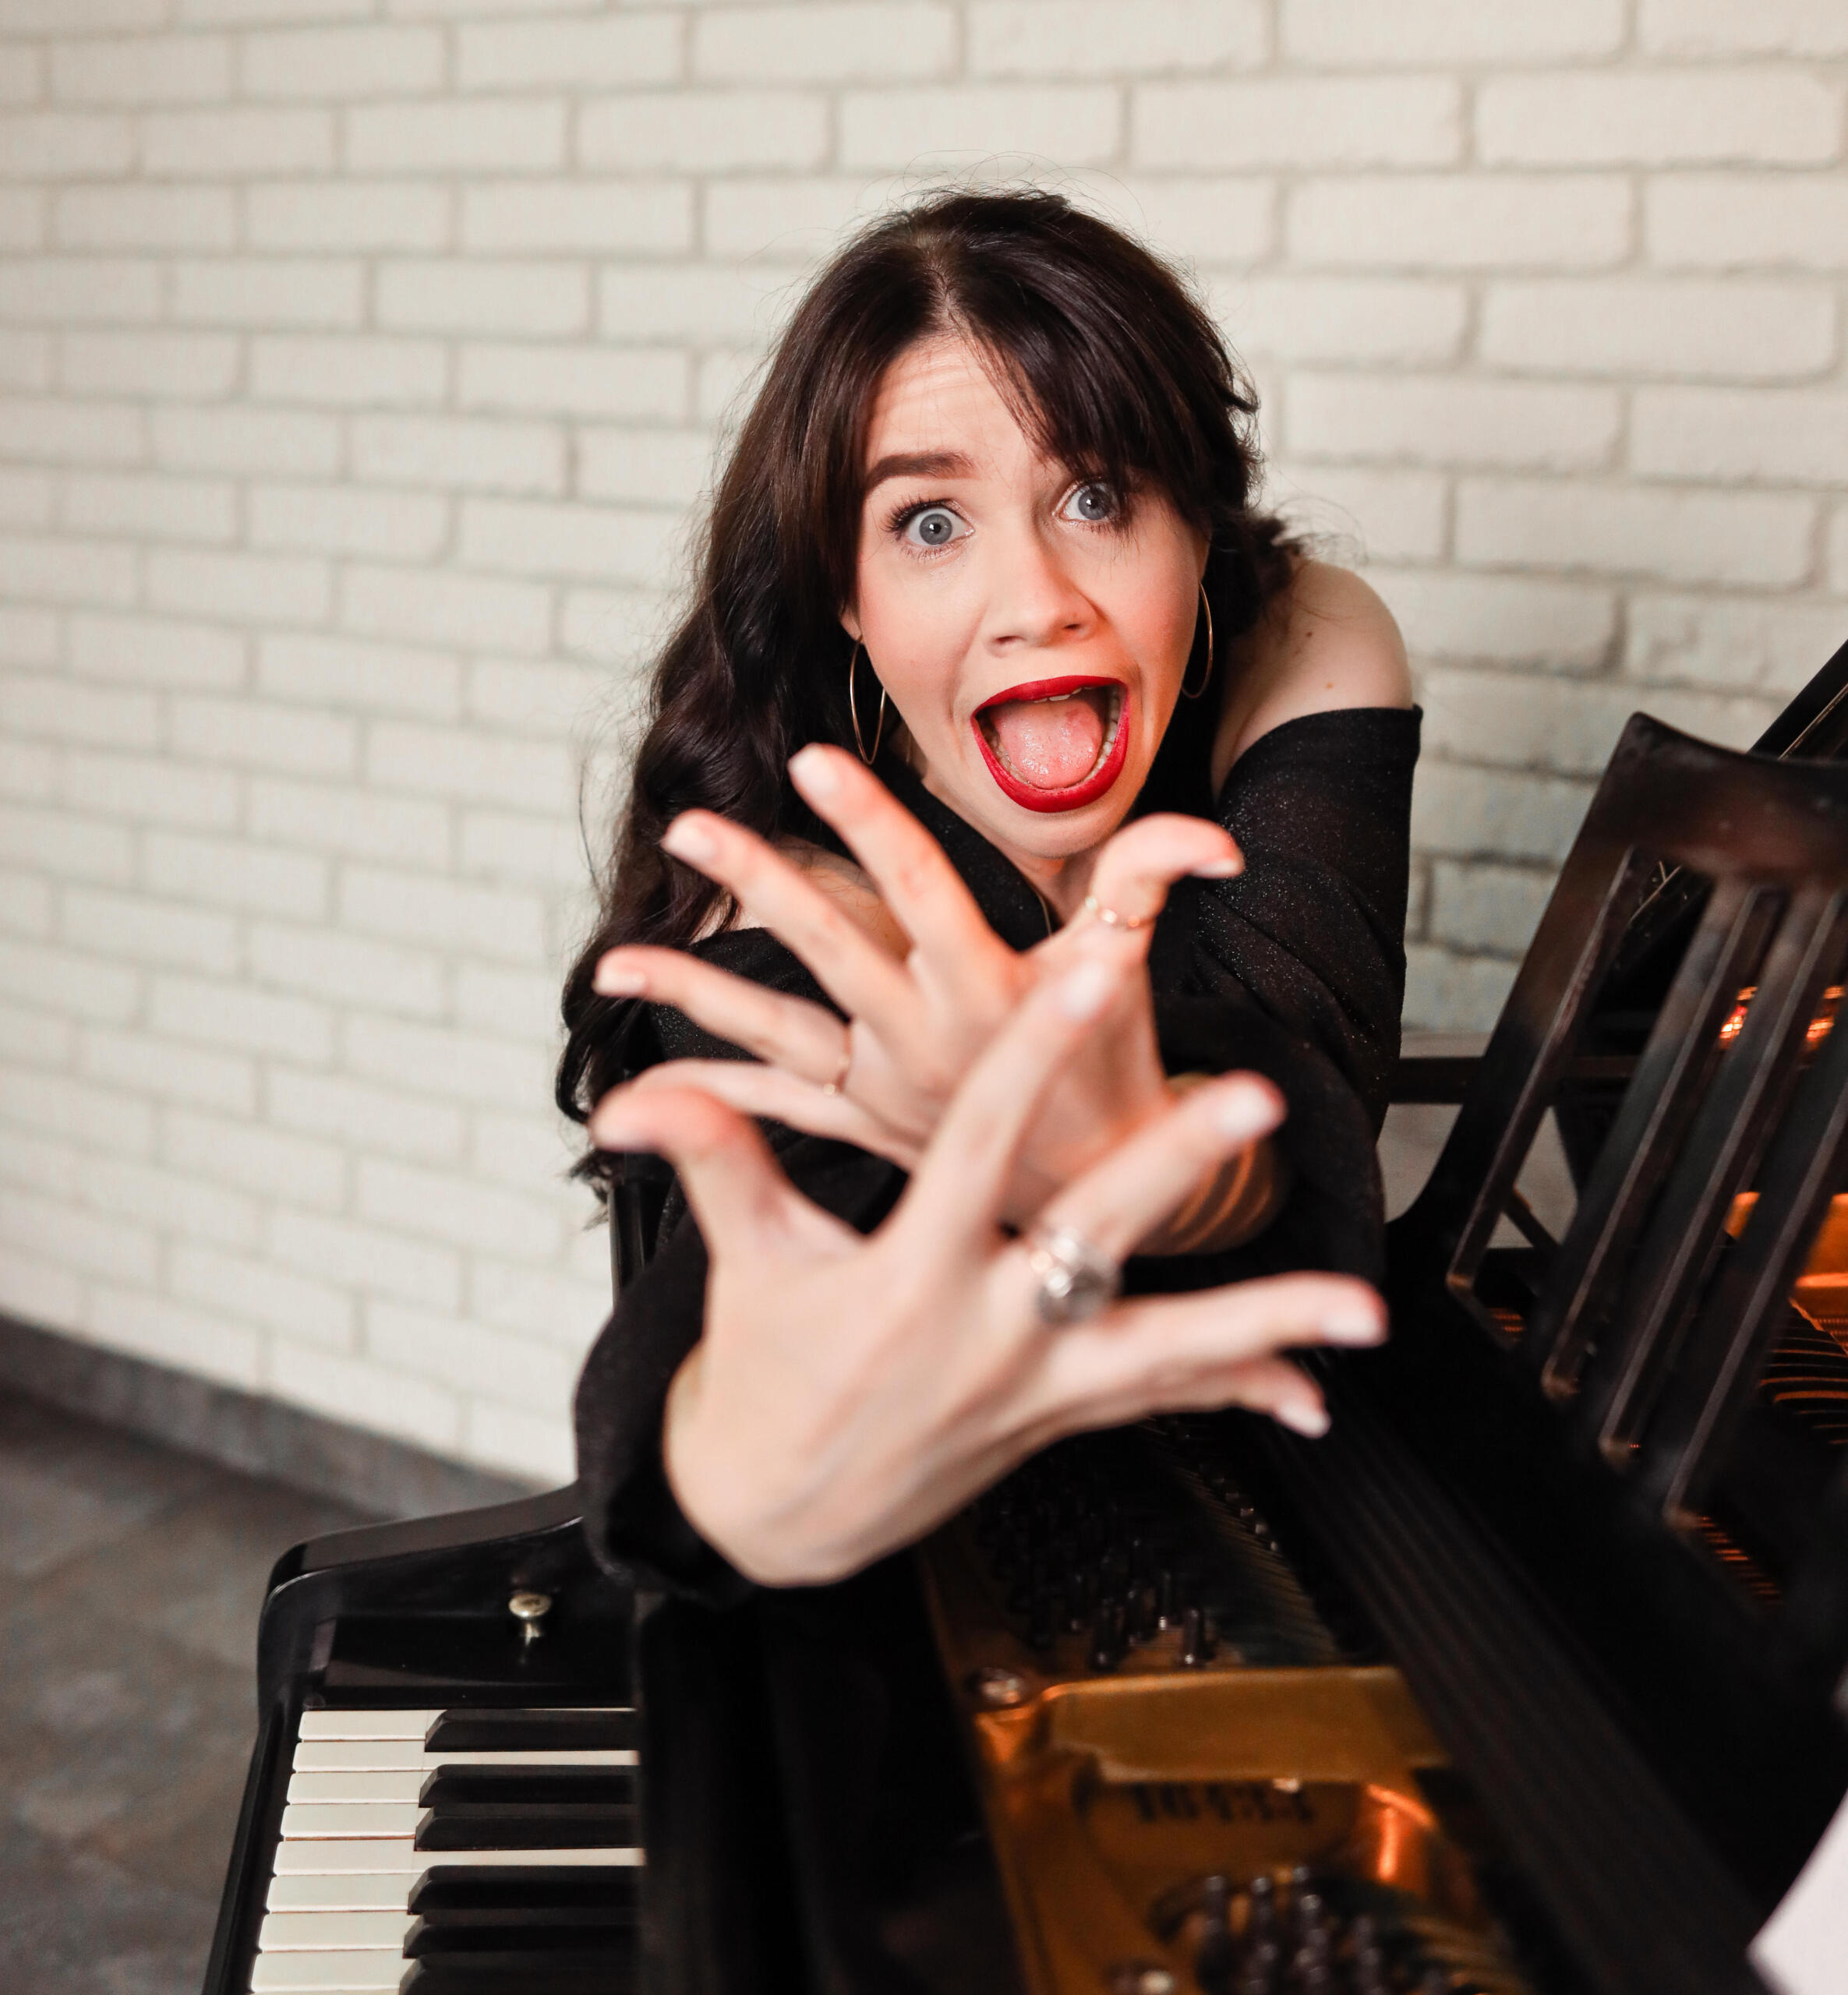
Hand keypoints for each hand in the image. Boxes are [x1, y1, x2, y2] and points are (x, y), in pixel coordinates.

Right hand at [588, 948, 1384, 1586]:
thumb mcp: (746, 1265)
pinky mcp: (1056, 1426)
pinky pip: (1156, 1407)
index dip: (1026, 1058)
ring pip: (1163, 1352)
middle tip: (1251, 1101)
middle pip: (1092, 1236)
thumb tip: (638, 1098)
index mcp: (907, 1277)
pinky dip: (1230, 1390)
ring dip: (1260, 1324)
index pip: (974, 1146)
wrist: (776, 1517)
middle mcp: (984, 1334)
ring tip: (1358, 1313)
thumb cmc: (765, 1370)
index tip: (1081, 976)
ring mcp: (1031, 1392)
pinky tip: (1308, 1395)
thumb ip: (715, 1163)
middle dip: (1173, 1167)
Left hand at [594, 743, 1247, 1228]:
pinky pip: (776, 1106)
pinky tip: (638, 1090)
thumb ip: (1156, 882)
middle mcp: (923, 1039)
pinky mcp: (861, 1124)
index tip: (813, 760)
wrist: (1096, 1191)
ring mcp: (881, 1087)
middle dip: (757, 885)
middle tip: (687, 825)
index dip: (872, 826)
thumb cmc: (1114, 1062)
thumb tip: (1216, 843)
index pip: (923, 893)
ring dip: (695, 998)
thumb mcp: (1133, 967)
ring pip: (776, 1032)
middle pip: (829, 949)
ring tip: (613, 973)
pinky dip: (713, 1094)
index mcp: (988, 992)